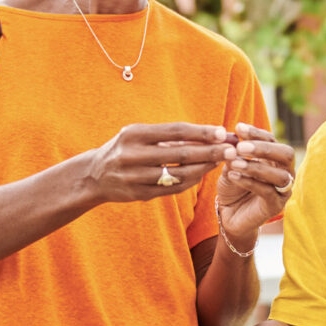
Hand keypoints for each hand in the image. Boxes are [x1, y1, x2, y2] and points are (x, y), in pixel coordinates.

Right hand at [86, 123, 234, 203]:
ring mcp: (136, 177)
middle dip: (209, 151)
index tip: (222, 132)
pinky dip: (190, 181)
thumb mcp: (138, 135)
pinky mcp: (139, 195)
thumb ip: (167, 136)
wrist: (94, 176)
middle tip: (231, 150)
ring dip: (204, 168)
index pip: (175, 131)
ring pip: (179, 174)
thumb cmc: (124, 148)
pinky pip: (172, 189)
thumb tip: (206, 134)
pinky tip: (202, 174)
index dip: (201, 132)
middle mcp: (133, 155)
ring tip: (220, 161)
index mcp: (134, 134)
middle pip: (180, 153)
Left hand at [217, 123, 295, 243]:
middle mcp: (285, 171)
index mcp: (275, 158)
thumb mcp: (231, 166)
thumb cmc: (233, 186)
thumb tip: (234, 140)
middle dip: (263, 148)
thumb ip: (234, 154)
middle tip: (241, 147)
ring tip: (234, 164)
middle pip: (286, 154)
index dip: (256, 133)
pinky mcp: (276, 205)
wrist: (229, 214)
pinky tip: (233, 176)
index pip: (272, 140)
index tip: (238, 128)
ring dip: (255, 167)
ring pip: (278, 175)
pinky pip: (267, 191)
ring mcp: (283, 190)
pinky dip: (249, 182)